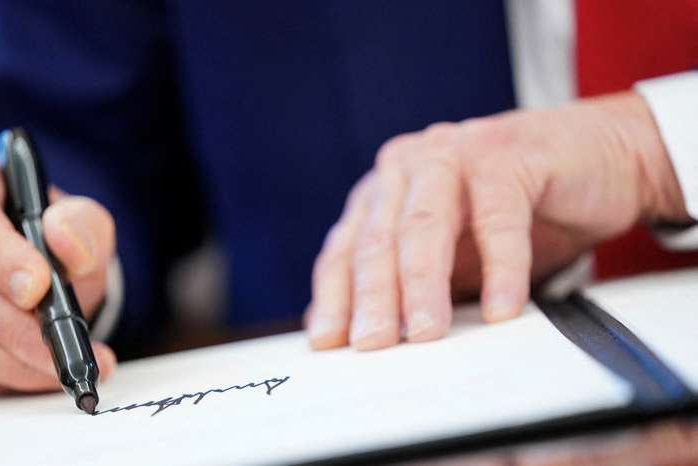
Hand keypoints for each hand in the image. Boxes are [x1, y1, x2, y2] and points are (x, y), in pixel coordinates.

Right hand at [0, 152, 117, 396]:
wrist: (11, 258)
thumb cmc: (35, 230)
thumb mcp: (71, 214)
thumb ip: (81, 222)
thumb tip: (66, 241)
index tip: (40, 287)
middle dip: (18, 327)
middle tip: (67, 345)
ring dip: (12, 362)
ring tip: (62, 366)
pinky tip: (34, 375)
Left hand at [306, 92, 688, 350]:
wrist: (598, 157)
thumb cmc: (517, 211)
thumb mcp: (454, 253)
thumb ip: (411, 283)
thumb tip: (364, 337)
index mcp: (385, 190)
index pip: (347, 249)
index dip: (335, 296)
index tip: (327, 342)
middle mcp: (410, 167)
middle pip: (380, 240)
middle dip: (373, 297)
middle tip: (371, 344)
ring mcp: (455, 154)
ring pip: (425, 225)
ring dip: (423, 284)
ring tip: (425, 333)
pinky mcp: (507, 155)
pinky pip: (498, 218)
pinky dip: (500, 267)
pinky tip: (501, 309)